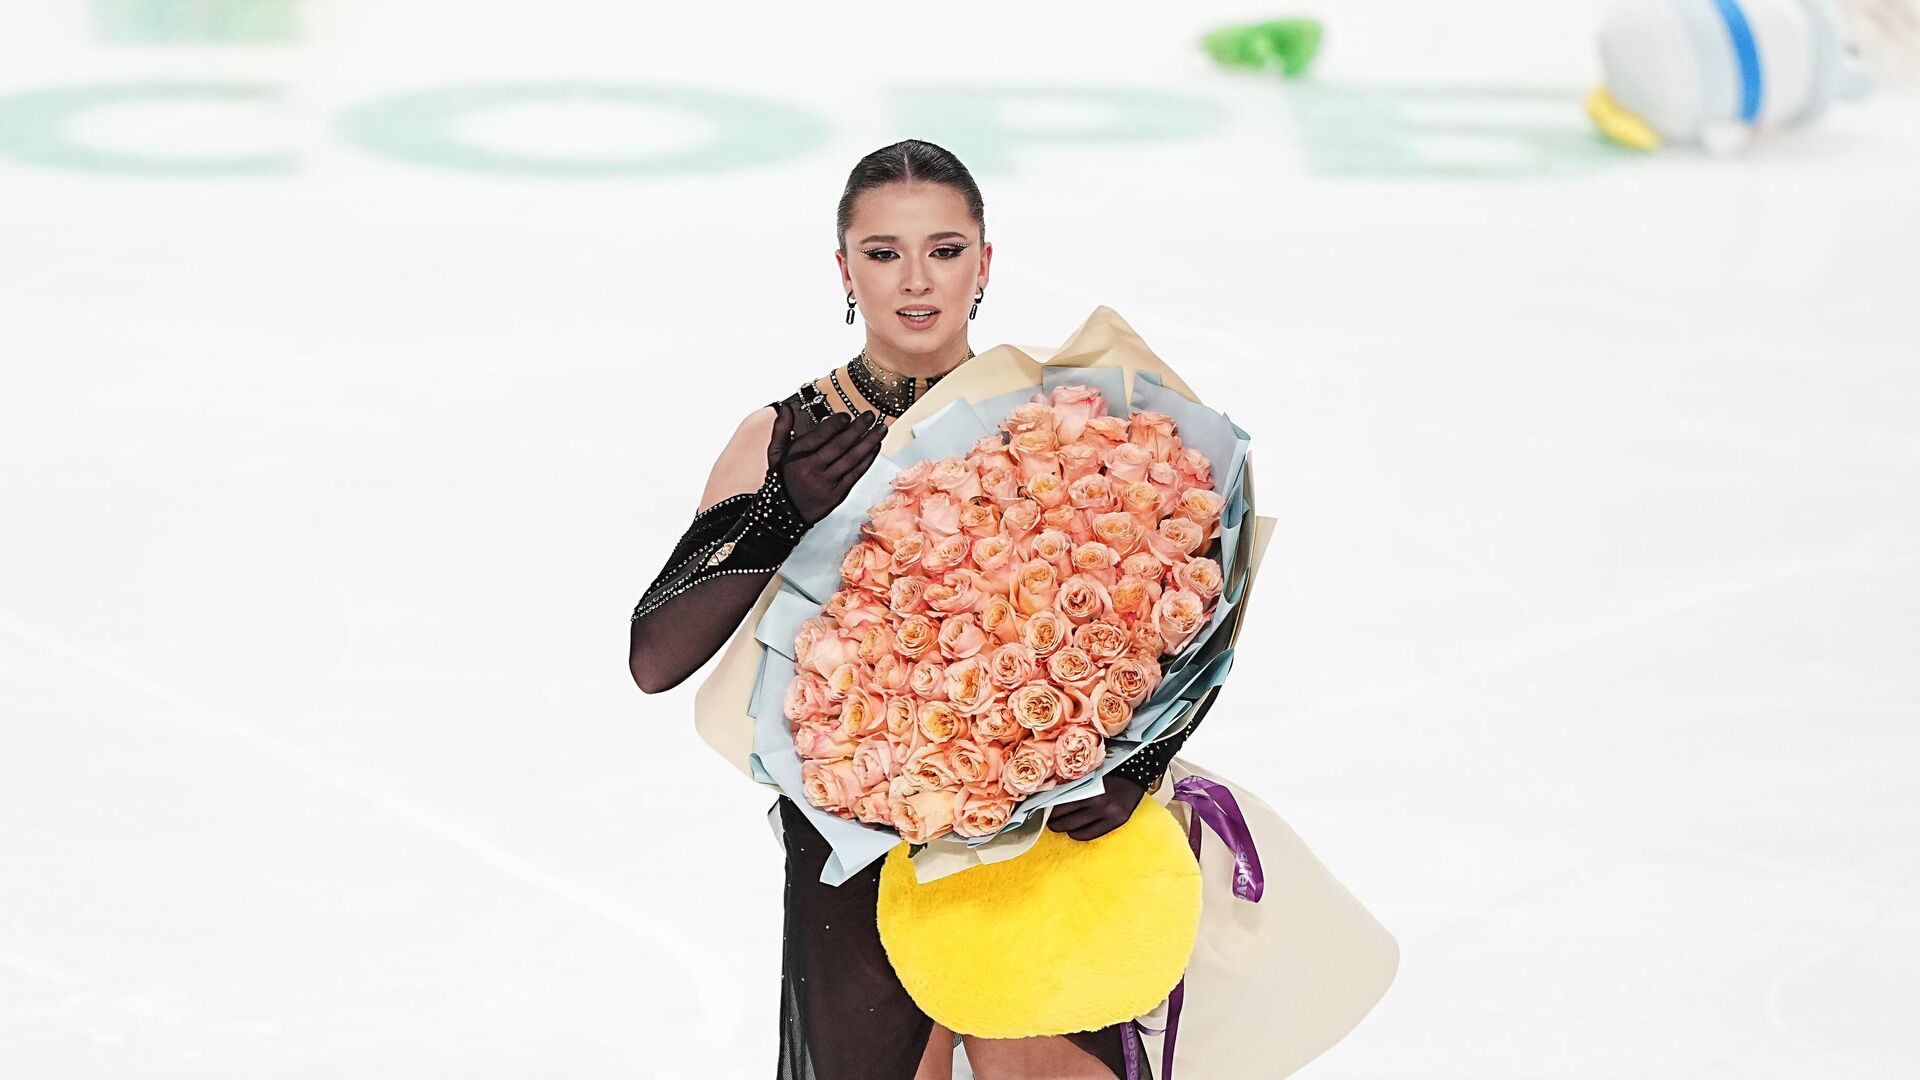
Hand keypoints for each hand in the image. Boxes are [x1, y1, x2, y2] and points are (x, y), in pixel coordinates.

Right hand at [767, 400, 885, 523]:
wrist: (785, 514)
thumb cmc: (783, 480)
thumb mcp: (775, 454)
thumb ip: (781, 429)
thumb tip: (786, 406)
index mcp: (798, 457)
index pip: (819, 436)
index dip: (834, 425)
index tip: (846, 415)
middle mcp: (813, 470)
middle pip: (839, 446)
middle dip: (857, 429)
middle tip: (869, 416)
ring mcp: (827, 483)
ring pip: (852, 459)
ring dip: (869, 442)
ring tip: (881, 429)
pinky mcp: (838, 494)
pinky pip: (856, 473)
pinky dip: (868, 459)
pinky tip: (876, 447)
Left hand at [1046, 774, 1147, 841]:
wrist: (1135, 772)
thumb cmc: (1108, 771)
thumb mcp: (1088, 774)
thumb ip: (1072, 785)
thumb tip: (1049, 798)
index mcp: (1089, 788)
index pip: (1060, 805)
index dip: (1048, 810)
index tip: (1042, 809)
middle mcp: (1099, 803)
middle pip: (1065, 820)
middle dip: (1053, 822)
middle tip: (1049, 820)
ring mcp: (1108, 814)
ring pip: (1075, 830)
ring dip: (1064, 829)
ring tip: (1060, 824)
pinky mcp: (1116, 822)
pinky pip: (1089, 835)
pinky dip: (1077, 834)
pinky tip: (1074, 830)